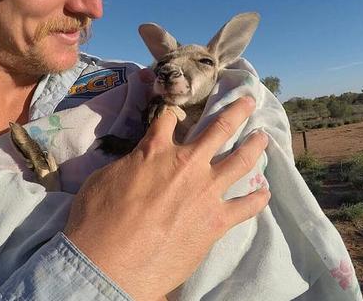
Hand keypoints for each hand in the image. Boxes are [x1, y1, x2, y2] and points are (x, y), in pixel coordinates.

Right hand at [63, 96, 268, 299]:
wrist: (110, 262)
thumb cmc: (98, 219)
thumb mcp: (105, 178)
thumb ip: (129, 164)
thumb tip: (136, 164)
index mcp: (155, 150)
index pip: (168, 119)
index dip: (172, 111)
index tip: (177, 110)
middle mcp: (187, 164)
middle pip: (219, 128)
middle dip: (236, 111)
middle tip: (249, 101)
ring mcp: (206, 192)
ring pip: (241, 161)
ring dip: (255, 146)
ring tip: (263, 138)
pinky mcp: (216, 221)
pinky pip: (246, 206)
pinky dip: (257, 198)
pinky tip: (264, 192)